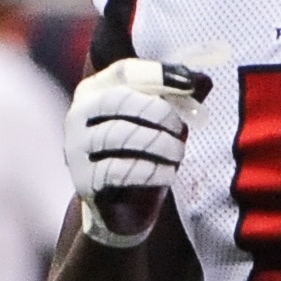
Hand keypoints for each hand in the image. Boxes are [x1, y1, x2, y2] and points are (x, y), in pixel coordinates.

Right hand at [67, 59, 209, 247]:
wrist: (123, 208)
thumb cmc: (143, 155)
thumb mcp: (163, 124)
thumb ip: (179, 99)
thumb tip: (203, 80)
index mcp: (94, 92)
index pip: (124, 71)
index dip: (159, 73)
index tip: (190, 84)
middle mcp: (78, 115)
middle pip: (118, 100)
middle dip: (158, 112)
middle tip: (181, 129)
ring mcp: (76, 148)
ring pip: (119, 134)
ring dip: (158, 143)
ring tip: (178, 153)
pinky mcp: (84, 180)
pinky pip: (117, 170)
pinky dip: (150, 171)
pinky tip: (168, 174)